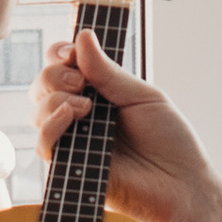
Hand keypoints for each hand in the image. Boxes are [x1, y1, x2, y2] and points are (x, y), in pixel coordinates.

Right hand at [35, 28, 221, 221]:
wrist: (182, 183)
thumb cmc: (170, 140)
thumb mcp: (142, 96)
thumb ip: (108, 72)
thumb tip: (82, 37)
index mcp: (98, 94)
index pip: (62, 67)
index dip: (59, 54)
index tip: (70, 52)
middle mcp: (81, 115)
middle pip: (42, 86)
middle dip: (53, 75)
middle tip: (80, 81)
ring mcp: (74, 141)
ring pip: (38, 112)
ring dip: (55, 98)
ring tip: (86, 105)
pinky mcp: (71, 167)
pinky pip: (44, 145)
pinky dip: (51, 125)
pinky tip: (72, 116)